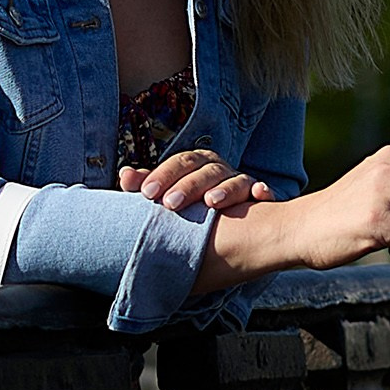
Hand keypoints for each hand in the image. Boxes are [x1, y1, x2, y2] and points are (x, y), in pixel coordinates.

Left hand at [121, 144, 274, 219]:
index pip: (180, 163)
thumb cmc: (191, 208)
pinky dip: (263, 191)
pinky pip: (263, 192)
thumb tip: (125, 176)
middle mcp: (220, 170)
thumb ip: (148, 186)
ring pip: (235, 180)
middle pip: (206, 170)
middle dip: (188, 185)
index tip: (147, 194)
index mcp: (197, 165)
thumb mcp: (168, 196)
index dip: (164, 175)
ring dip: (224, 189)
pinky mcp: (260, 198)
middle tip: (170, 204)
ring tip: (211, 203)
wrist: (229, 227)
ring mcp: (241, 182)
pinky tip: (260, 195)